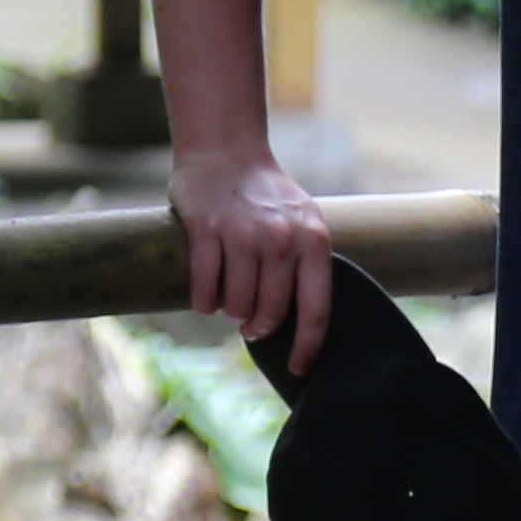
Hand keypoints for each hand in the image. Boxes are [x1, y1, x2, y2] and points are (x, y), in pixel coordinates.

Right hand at [178, 151, 336, 361]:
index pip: (316, 310)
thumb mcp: (303, 223)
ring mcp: (242, 234)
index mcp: (313, 241)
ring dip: (230, 313)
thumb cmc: (267, 197)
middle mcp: (281, 239)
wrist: (226, 150)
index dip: (307, 347)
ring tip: (229, 304)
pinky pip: (204, 288)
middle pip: (271, 313)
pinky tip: (206, 297)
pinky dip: (204, 301)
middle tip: (250, 326)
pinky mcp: (205, 229)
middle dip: (258, 328)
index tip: (299, 369)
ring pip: (235, 305)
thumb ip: (307, 264)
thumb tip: (306, 322)